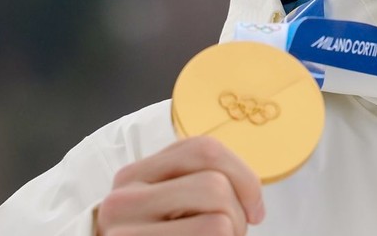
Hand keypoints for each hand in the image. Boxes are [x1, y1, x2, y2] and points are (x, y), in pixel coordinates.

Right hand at [95, 136, 263, 234]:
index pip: (203, 149)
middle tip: (230, 235)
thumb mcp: (168, 209)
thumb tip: (249, 192)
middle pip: (215, 183)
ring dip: (232, 233)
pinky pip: (213, 231)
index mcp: (134, 176)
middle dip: (238, 214)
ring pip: (218, 214)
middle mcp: (123, 198)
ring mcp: (124, 229)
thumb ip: (191, 186)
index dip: (244, 176)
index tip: (254, 207)